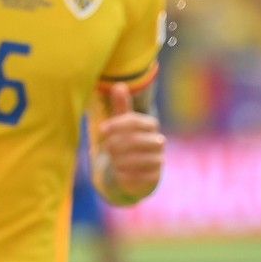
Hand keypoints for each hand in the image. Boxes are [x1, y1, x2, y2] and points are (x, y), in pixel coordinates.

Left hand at [95, 83, 165, 201]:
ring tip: (112, 160)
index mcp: (151, 125)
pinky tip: (119, 171)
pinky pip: (138, 175)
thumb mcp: (122, 124)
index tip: (101, 129)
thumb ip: (121, 106)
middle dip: (116, 144)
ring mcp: (159, 159)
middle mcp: (158, 141)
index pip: (135, 120)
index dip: (117, 124)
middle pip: (135, 140)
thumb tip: (119, 84)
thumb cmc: (126, 142)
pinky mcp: (155, 176)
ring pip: (137, 158)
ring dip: (119, 159)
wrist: (134, 170)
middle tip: (106, 148)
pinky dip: (125, 174)